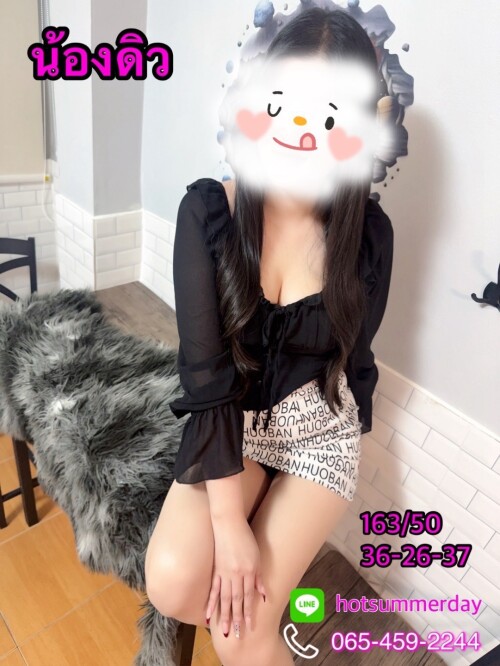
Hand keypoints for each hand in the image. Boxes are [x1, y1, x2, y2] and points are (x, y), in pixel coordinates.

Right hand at [206, 516, 265, 636]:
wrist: (228, 523)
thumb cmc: (245, 537)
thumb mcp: (257, 556)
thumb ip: (259, 576)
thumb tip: (263, 595)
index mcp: (249, 571)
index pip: (249, 596)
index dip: (249, 612)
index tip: (249, 627)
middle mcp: (237, 574)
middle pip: (237, 600)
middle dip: (237, 618)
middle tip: (237, 635)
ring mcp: (224, 572)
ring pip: (225, 598)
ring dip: (225, 616)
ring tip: (225, 631)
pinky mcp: (215, 569)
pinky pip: (213, 589)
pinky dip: (211, 603)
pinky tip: (209, 615)